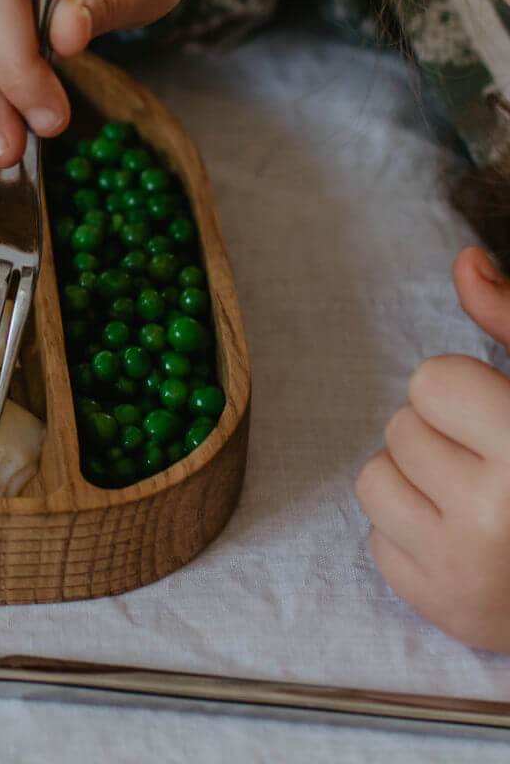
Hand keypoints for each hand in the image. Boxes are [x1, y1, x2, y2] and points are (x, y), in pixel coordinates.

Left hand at [356, 246, 509, 649]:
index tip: (503, 422)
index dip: (465, 393)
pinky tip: (467, 542)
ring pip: (374, 478)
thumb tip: (464, 262)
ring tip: (479, 501)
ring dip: (417, 482)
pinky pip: (375, 539)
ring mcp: (464, 571)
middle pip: (400, 426)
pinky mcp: (441, 610)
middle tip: (499, 468)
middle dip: (442, 436)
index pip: (431, 381)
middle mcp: (497, 516)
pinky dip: (412, 536)